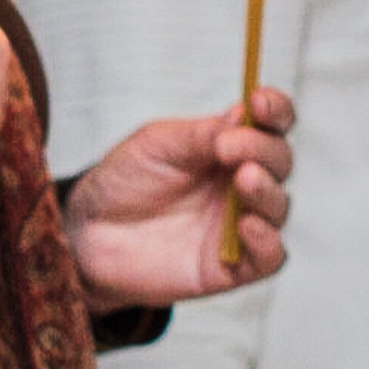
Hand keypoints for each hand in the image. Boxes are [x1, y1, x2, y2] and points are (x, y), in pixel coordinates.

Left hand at [63, 93, 293, 305]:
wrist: (89, 235)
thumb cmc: (123, 182)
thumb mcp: (157, 145)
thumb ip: (201, 133)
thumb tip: (243, 116)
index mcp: (228, 147)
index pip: (270, 125)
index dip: (275, 110)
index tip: (259, 102)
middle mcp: (241, 184)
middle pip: (279, 161)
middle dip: (262, 149)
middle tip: (227, 148)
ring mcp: (238, 224)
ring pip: (278, 206)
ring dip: (266, 190)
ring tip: (243, 179)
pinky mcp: (232, 266)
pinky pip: (269, 258)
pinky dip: (267, 241)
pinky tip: (247, 225)